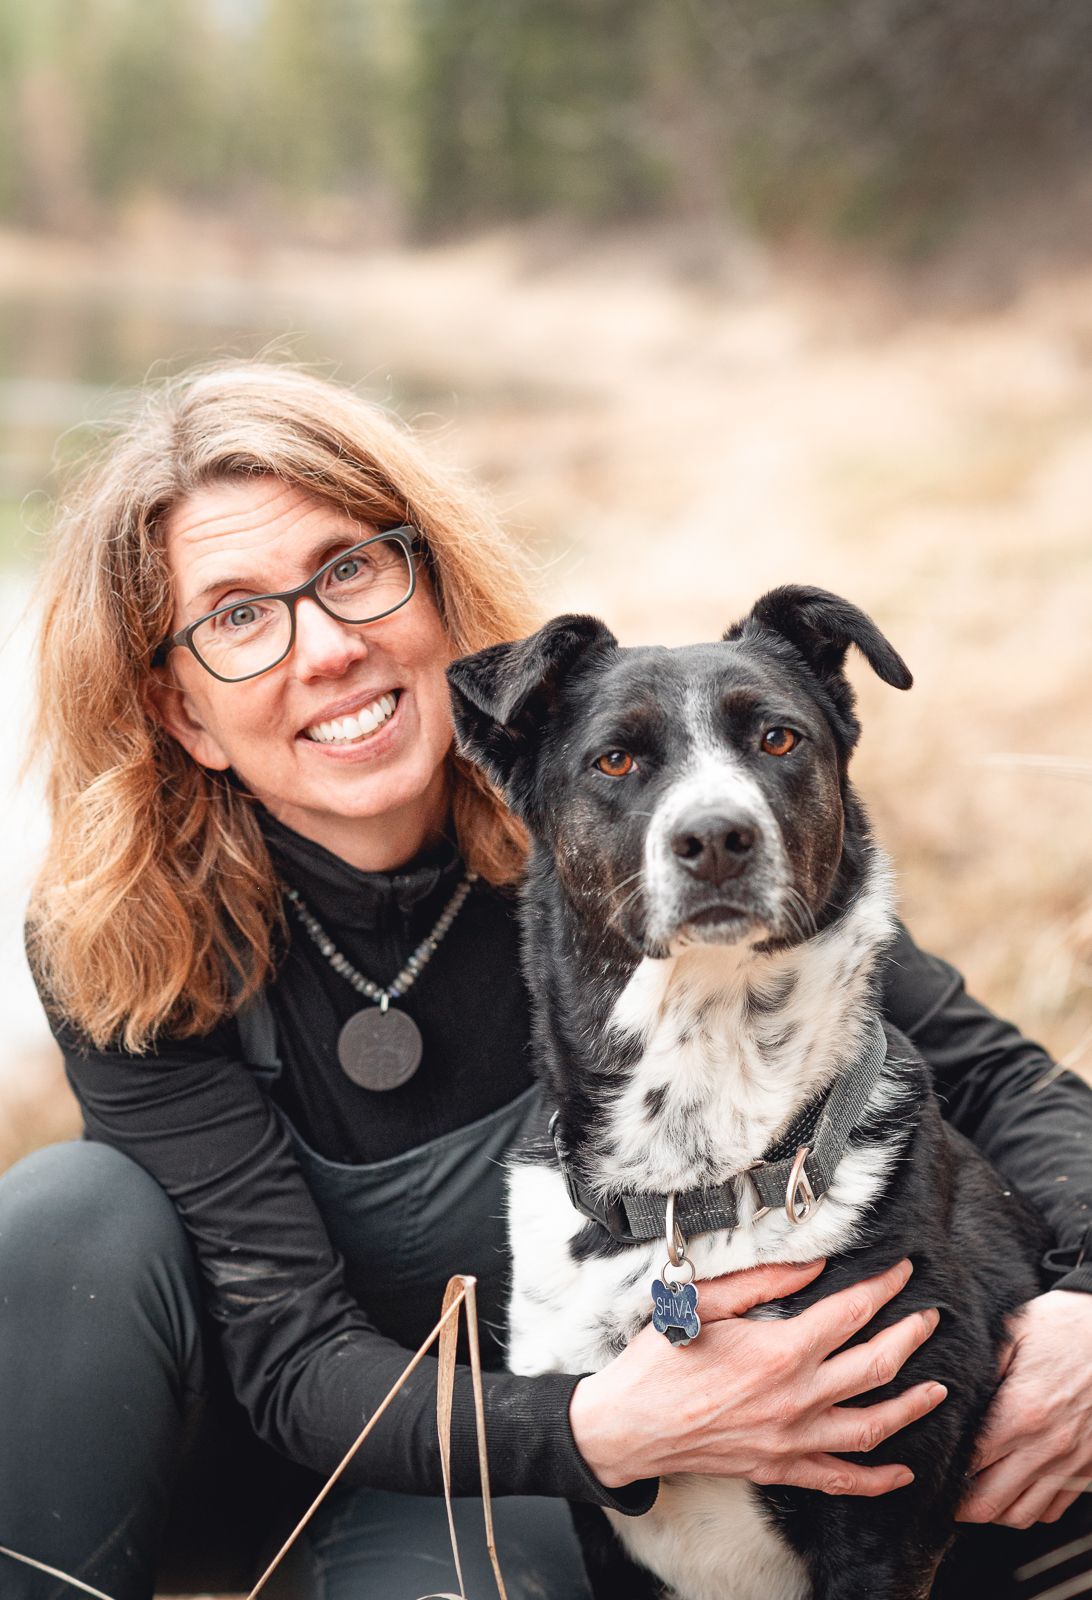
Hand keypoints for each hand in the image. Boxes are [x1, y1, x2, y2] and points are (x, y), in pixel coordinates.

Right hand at [569, 1256, 945, 1494]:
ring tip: (938, 1389)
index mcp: (781, 1350)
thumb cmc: (662, 1360)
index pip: (851, 1312)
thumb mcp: (707, 1303)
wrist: (630, 1425)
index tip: (903, 1271)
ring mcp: (793, 1439)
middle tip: (930, 1318)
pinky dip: (879, 1480)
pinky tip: (903, 1472)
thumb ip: (764, 1281)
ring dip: (913, 1406)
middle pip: (876, 1365)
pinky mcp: (782, 1469)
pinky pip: (842, 1479)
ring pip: (873, 1425)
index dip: (883, 1287)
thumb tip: (813, 1263)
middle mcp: (797, 1397)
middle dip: (911, 1336)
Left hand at [957, 1290, 1091, 1527]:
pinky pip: (1052, 1510)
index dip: (941, 1470)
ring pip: (1021, 1515)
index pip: (969, 1463)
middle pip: (990, 1503)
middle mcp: (1046, 1446)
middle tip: (941, 1494)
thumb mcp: (1011, 1334)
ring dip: (993, 1512)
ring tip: (973, 1495)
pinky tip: (1012, 1488)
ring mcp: (1070, 1462)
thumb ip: (978, 1366)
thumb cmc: (1059, 1327)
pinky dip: (1029, 1508)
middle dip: (959, 1506)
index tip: (926, 1468)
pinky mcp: (1088, 1469)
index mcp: (1021, 1412)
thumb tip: (941, 1386)